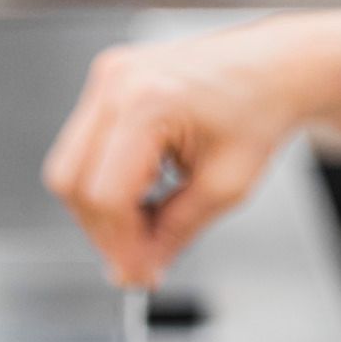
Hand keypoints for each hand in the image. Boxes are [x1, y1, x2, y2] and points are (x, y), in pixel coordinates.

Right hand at [43, 23, 303, 287]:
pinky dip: (105, 184)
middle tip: (139, 256)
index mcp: (149, 102)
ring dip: (101, 210)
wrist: (271, 68)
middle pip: (73, 184)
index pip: (106, 195)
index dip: (119, 244)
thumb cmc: (258, 111)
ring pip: (69, 170)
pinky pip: (82, 150)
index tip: (139, 273)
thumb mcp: (223, 188)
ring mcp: (107, 79)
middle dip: (103, 231)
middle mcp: (118, 83)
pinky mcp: (107, 85)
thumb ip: (175, 234)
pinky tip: (142, 193)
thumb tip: (138, 271)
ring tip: (147, 221)